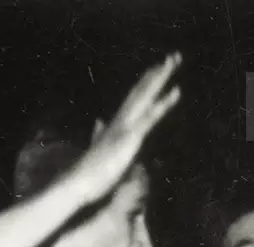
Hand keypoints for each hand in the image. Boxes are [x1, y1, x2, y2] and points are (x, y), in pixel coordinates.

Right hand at [75, 54, 180, 201]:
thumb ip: (99, 134)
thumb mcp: (98, 148)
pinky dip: (163, 103)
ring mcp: (126, 126)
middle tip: (173, 57)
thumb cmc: (89, 172)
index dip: (147, 83)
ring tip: (174, 61)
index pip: (134, 98)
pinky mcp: (130, 137)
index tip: (158, 69)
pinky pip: (150, 117)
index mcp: (117, 124)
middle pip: (141, 91)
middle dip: (157, 74)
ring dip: (161, 78)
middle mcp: (121, 119)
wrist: (78, 182)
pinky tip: (176, 92)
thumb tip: (98, 122)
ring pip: (146, 96)